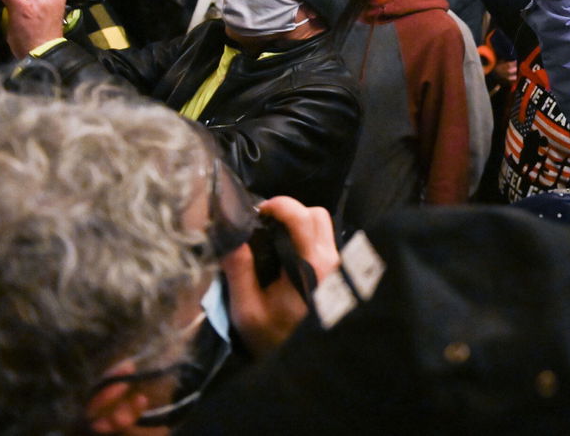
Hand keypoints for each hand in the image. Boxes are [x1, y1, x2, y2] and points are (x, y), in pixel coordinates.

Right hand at [221, 196, 339, 358]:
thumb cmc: (274, 338)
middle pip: (317, 215)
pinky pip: (324, 242)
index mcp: (312, 266)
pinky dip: (306, 239)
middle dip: (290, 212)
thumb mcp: (247, 310)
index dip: (280, 205)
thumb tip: (231, 236)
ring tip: (273, 241)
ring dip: (299, 225)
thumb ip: (239, 271)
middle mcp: (332, 260)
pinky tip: (286, 257)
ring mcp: (338, 266)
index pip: (303, 217)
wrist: (305, 365)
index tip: (257, 211)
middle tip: (264, 225)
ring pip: (324, 226)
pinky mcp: (339, 273)